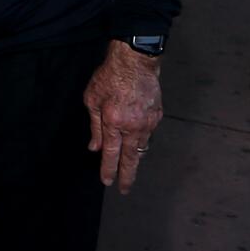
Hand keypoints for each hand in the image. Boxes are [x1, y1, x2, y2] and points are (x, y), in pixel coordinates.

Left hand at [84, 41, 163, 194]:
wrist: (136, 61)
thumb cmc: (110, 76)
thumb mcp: (92, 99)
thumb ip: (94, 126)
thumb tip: (94, 147)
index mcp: (113, 123)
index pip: (110, 154)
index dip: (108, 170)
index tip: (107, 181)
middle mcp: (132, 127)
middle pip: (130, 159)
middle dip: (127, 176)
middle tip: (125, 190)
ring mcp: (147, 122)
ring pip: (141, 148)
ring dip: (135, 159)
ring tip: (130, 168)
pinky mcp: (157, 116)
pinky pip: (148, 134)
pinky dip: (142, 140)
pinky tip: (137, 140)